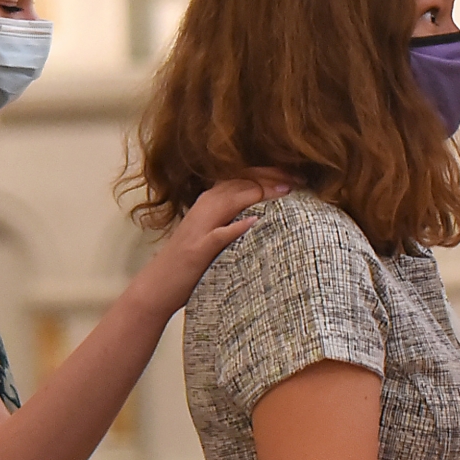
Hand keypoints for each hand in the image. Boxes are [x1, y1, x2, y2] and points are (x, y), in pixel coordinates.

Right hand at [130, 174, 292, 317]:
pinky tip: (255, 221)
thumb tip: (269, 211)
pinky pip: (219, 234)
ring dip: (260, 193)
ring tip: (286, 191)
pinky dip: (236, 226)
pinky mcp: (197, 249)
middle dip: (272, 176)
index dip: (271, 172)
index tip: (297, 175)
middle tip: (301, 178)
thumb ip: (235, 216)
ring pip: (231, 200)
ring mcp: (200, 227)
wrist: (158, 287)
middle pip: (241, 181)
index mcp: (210, 200)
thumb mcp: (215, 231)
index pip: (243, 176)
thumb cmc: (191, 262)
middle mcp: (204, 207)